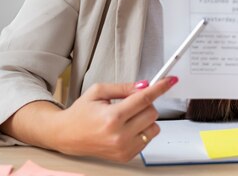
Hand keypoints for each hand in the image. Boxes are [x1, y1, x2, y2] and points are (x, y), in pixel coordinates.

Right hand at [52, 77, 176, 161]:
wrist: (67, 136)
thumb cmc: (81, 113)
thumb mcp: (99, 92)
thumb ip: (124, 88)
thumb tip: (144, 86)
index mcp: (112, 117)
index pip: (144, 99)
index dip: (159, 88)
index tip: (170, 81)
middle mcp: (119, 135)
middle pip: (152, 112)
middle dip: (146, 103)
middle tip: (131, 102)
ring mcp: (124, 148)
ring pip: (154, 126)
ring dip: (145, 118)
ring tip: (128, 117)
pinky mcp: (126, 156)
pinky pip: (148, 138)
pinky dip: (142, 130)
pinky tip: (126, 128)